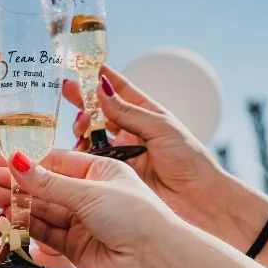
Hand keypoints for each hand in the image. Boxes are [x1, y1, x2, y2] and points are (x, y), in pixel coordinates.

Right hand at [0, 150, 173, 267]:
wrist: (156, 259)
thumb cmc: (134, 214)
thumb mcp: (88, 191)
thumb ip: (48, 182)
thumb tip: (15, 161)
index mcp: (100, 170)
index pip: (56, 162)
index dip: (27, 162)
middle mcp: (90, 194)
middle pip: (46, 186)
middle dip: (16, 183)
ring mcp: (82, 221)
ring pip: (43, 209)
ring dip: (17, 203)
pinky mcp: (75, 247)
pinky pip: (46, 232)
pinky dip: (26, 225)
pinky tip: (5, 217)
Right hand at [65, 65, 223, 227]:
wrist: (199, 202)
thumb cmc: (190, 162)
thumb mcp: (161, 128)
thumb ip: (129, 111)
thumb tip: (102, 89)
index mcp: (147, 116)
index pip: (120, 90)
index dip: (100, 78)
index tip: (81, 65)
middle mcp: (132, 133)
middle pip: (101, 112)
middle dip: (83, 101)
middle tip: (68, 91)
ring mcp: (122, 154)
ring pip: (93, 136)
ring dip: (82, 127)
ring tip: (80, 125)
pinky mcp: (114, 176)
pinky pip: (91, 162)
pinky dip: (81, 154)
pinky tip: (77, 148)